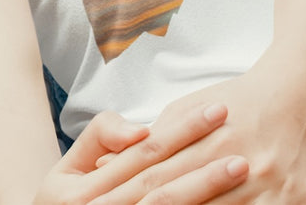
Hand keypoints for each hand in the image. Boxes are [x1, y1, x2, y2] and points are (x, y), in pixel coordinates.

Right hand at [35, 104, 247, 204]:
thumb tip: (141, 130)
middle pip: (161, 181)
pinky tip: (229, 203)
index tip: (214, 110)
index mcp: (84, 190)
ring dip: (206, 187)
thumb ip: (101, 137)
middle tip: (239, 134)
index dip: (180, 130)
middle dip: (202, 157)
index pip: (143, 152)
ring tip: (240, 166)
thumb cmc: (65, 202)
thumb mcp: (71, 167)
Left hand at [144, 65, 305, 203]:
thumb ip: (151, 141)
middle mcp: (246, 166)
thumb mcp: (183, 110)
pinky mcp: (301, 200)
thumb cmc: (231, 102)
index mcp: (213, 143)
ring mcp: (276, 187)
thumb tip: (105, 163)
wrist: (293, 95)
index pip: (162, 180)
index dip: (136, 196)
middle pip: (191, 200)